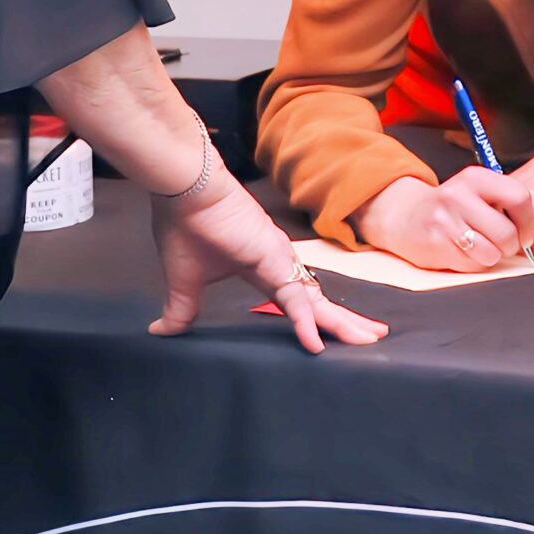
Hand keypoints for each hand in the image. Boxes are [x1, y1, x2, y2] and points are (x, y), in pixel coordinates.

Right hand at [149, 174, 387, 353]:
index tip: (329, 336)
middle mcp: (278, 264)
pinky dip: (305, 323)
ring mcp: (280, 260)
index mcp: (261, 269)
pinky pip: (293, 299)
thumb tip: (161, 332)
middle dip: (344, 321)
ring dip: (341, 323)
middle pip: (317, 301)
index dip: (312, 319)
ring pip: (316, 300)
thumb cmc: (184, 224)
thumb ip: (181, 310)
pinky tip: (316, 344)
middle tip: (373, 337)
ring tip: (367, 340)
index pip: (295, 300)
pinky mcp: (273, 259)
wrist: (183, 189)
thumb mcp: (184, 281)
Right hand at [351, 167, 533, 272]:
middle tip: (502, 244)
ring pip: (492, 253)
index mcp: (476, 177)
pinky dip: (474, 264)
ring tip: (479, 246)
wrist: (404, 217)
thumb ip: (520, 201)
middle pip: (509, 233)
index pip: (521, 198)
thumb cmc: (455, 208)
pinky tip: (462, 252)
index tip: (524, 231)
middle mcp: (459, 194)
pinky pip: (473, 265)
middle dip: (511, 246)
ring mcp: (445, 220)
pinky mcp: (436, 244)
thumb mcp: (485, 195)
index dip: (529, 222)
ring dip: (492, 257)